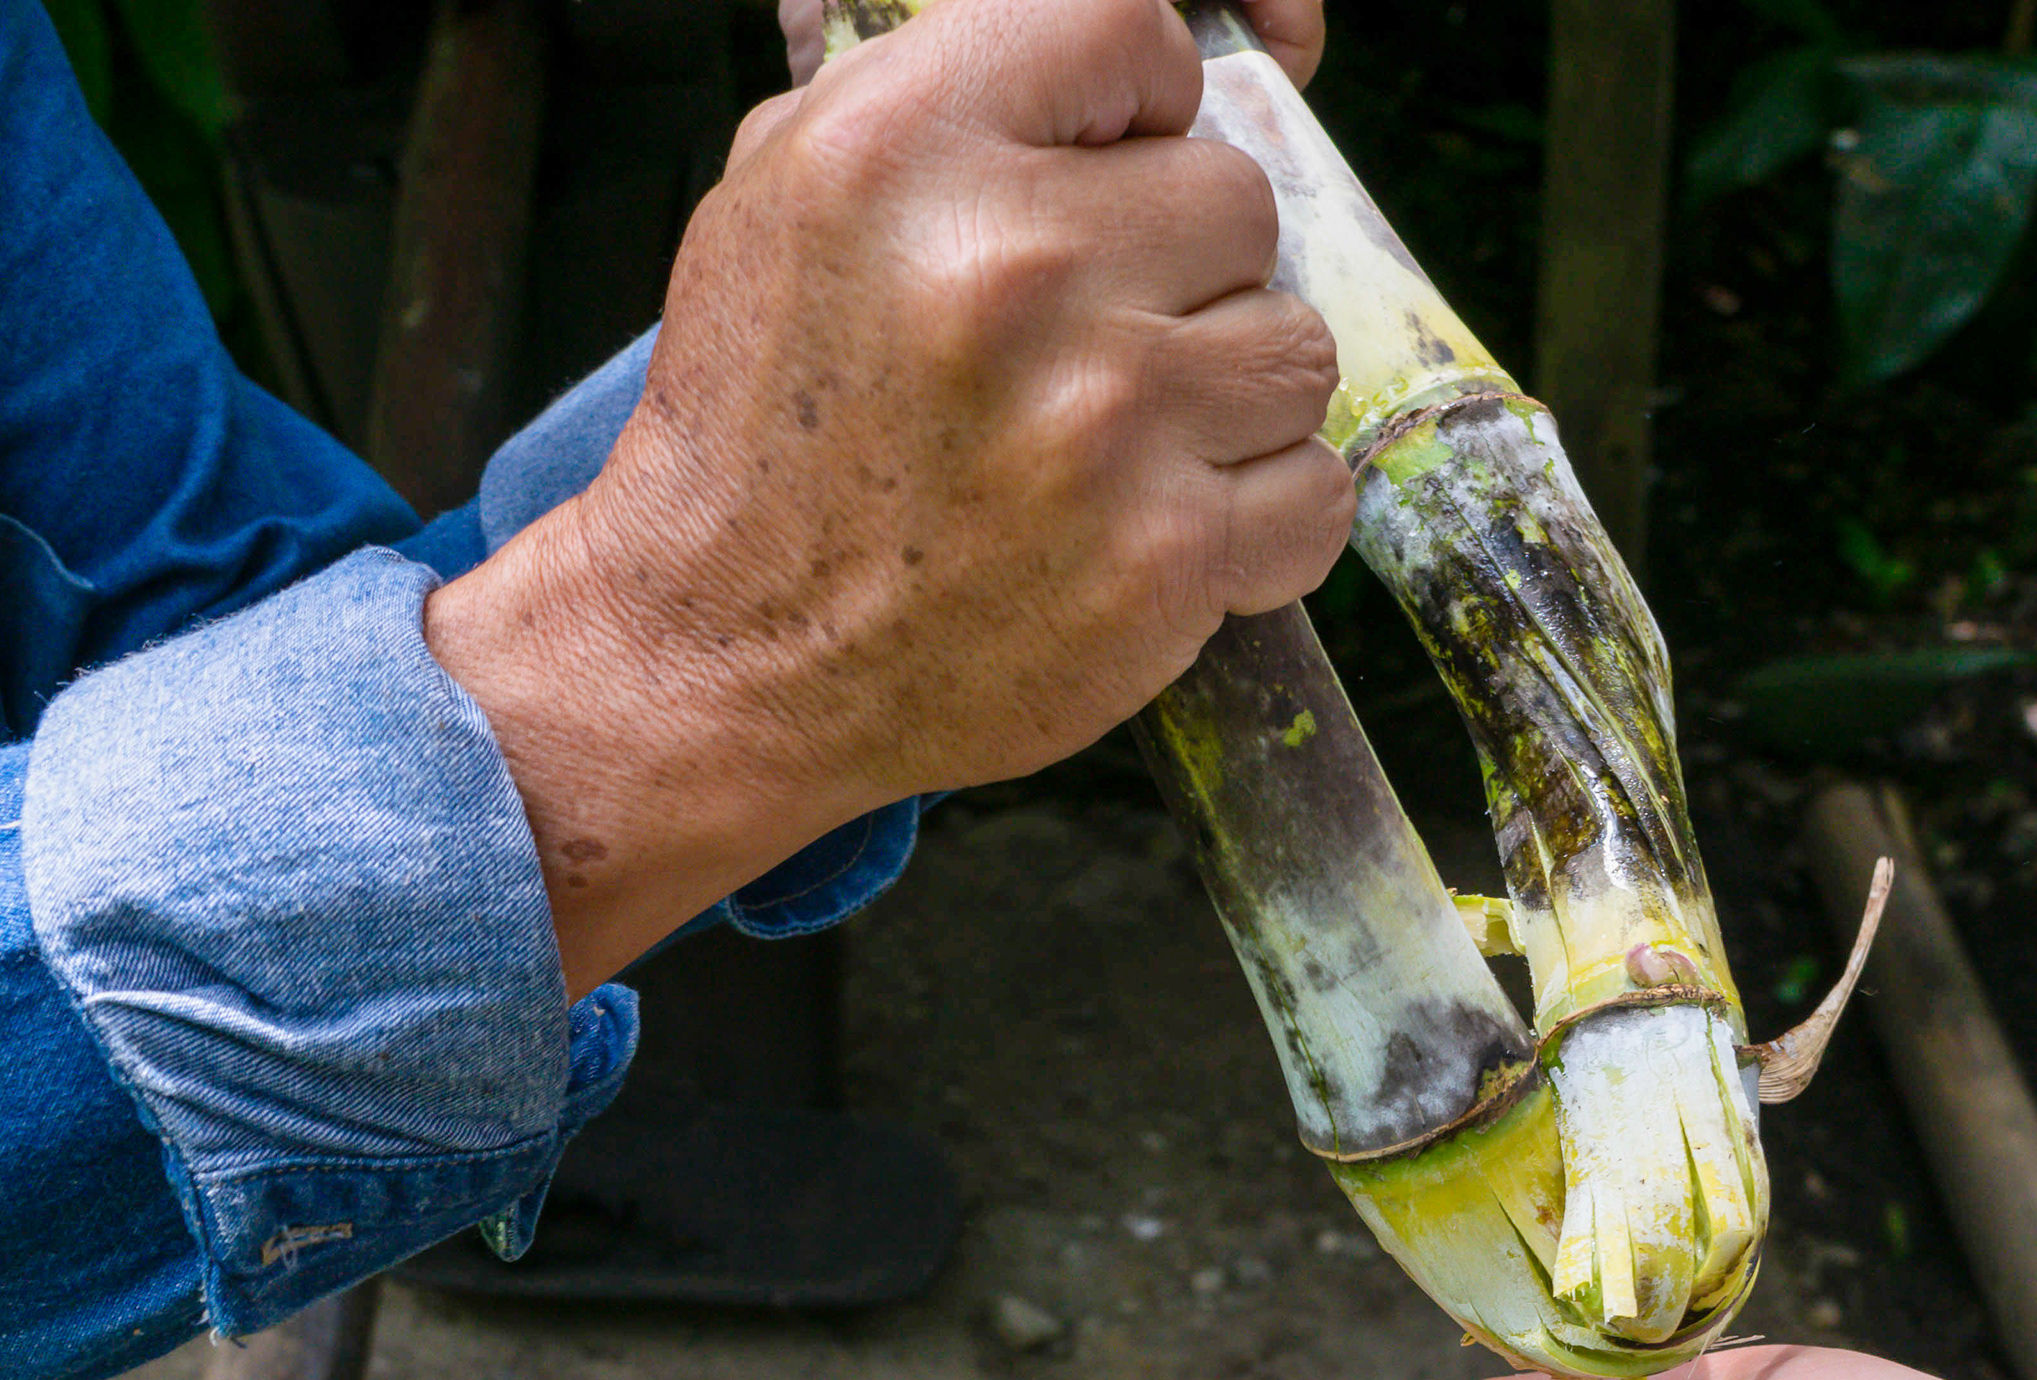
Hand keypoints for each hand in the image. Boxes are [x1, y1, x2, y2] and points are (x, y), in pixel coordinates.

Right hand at [431, 0, 1347, 994]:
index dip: (1142, 98)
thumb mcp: (782, 197)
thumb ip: (941, 96)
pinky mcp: (1165, 559)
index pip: (1129, 26)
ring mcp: (1106, 420)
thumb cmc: (762, 428)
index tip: (1116, 165)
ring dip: (1226, 395)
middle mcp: (1013, 268)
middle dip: (1178, 269)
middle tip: (1088, 346)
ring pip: (1292, 344)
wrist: (722, 659)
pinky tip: (1162, 525)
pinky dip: (1260, 518)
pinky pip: (1314, 490)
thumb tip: (1128, 74)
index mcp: (905, 149)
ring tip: (1122, 442)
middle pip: (1236, 198)